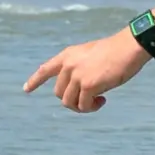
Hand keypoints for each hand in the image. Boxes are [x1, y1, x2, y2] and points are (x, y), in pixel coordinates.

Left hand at [22, 30, 150, 112]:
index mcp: (67, 56)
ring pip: (68, 102)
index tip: (26, 90)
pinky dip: (91, 107)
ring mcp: (77, 76)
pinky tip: (102, 100)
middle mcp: (68, 65)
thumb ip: (79, 68)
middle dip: (72, 100)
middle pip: (59, 93)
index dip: (35, 80)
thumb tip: (77, 89)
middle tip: (89, 100)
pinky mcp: (88, 85)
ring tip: (96, 101)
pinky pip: (83, 105)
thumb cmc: (114, 51)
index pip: (45, 69)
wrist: (128, 47)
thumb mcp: (89, 55)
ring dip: (82, 106)